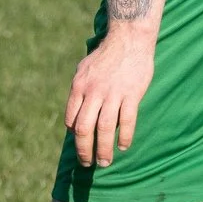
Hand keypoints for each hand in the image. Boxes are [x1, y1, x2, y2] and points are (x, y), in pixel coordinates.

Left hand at [66, 27, 155, 168]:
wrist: (129, 38)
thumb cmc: (106, 55)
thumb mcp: (84, 69)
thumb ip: (79, 90)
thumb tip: (75, 113)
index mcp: (79, 86)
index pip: (71, 119)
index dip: (74, 135)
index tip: (81, 143)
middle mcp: (93, 92)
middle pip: (84, 128)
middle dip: (84, 150)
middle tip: (87, 163)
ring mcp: (112, 93)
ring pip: (104, 128)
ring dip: (103, 149)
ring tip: (105, 162)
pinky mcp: (131, 93)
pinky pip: (126, 120)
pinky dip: (124, 136)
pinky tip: (123, 147)